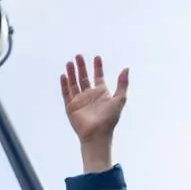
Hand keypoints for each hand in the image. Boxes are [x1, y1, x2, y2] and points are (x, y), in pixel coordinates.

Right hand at [59, 55, 128, 173]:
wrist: (97, 134)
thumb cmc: (109, 119)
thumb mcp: (120, 99)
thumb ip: (123, 84)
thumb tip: (126, 68)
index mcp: (101, 93)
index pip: (98, 77)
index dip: (97, 67)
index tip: (97, 57)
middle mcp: (89, 96)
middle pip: (83, 78)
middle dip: (81, 67)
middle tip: (78, 55)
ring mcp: (79, 101)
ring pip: (73, 83)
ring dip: (71, 73)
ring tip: (69, 62)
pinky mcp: (71, 107)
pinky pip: (66, 93)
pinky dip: (64, 84)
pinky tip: (64, 75)